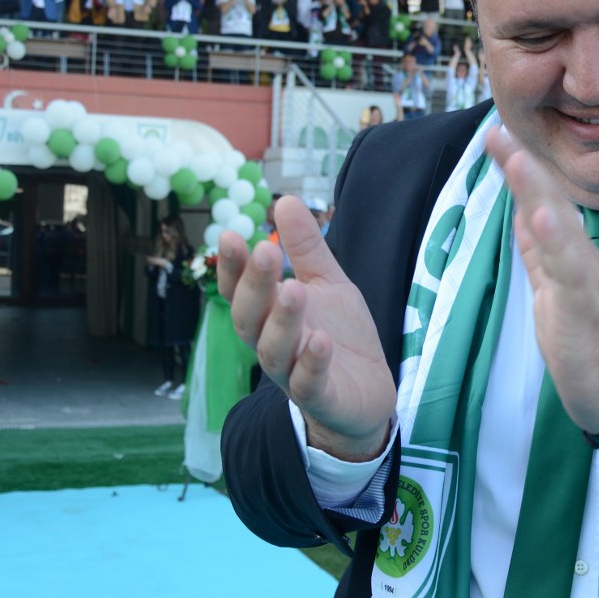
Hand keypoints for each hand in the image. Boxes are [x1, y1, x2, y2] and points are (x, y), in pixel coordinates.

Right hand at [218, 196, 394, 460]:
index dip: (232, 266)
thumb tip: (285, 200)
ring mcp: (293, 373)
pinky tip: (320, 340)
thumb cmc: (340, 336)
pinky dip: (312, 362)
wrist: (368, 394)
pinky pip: (308, 383)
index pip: (239, 290)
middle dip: (254, 285)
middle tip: (264, 250)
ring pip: (272, 350)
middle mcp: (272, 344)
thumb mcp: (328, 284)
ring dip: (281, 320)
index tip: (230, 234)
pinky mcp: (320, 397)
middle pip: (249, 318)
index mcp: (269, 315)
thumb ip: (307, 249)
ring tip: (293, 289)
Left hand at [484, 127, 598, 437]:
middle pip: (549, 203)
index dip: (518, 169)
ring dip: (537, 191)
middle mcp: (578, 257)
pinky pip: (569, 272)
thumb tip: (522, 209)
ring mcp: (583, 279)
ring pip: (559, 228)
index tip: (495, 134)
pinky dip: (556, 243)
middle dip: (522, 166)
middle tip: (496, 128)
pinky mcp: (584, 308)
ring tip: (517, 159)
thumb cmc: (590, 341)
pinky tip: (542, 218)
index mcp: (568, 254)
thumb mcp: (554, 288)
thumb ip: (539, 250)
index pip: (540, 203)